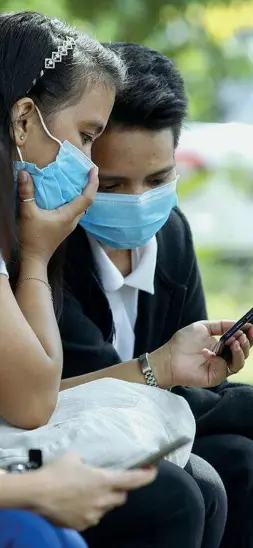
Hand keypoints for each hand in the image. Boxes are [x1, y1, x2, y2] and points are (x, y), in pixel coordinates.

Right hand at [18, 168, 97, 263]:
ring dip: (80, 193)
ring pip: (80, 207)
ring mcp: (69, 225)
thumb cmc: (33, 238)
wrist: (33, 258)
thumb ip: (26, 193)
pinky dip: (72, 200)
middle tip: (84, 171)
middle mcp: (73, 220)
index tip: (93, 170)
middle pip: (87, 201)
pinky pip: (72, 210)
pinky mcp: (63, 227)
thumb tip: (24, 173)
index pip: (87, 198)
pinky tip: (63, 195)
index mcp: (69, 216)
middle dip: (88, 186)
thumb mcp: (27, 213)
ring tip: (75, 180)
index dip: (92, 183)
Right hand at [32, 453, 156, 530]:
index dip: (147, 476)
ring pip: (107, 508)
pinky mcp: (83, 525)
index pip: (133, 480)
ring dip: (103, 500)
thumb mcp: (74, 457)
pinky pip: (93, 517)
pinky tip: (77, 503)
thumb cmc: (56, 471)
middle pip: (122, 497)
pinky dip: (90, 510)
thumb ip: (87, 462)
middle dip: (119, 490)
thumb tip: (87, 464)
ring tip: (87, 493)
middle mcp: (103, 500)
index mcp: (104, 481)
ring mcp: (93, 515)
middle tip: (109, 482)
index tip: (153, 471)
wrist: (36, 494)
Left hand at [151, 320, 252, 388]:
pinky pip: (224, 369)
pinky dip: (218, 359)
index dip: (248, 335)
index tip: (251, 327)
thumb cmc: (183, 342)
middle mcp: (224, 357)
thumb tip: (239, 323)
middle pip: (244, 352)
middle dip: (245, 342)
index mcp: (223, 346)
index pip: (241, 341)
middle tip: (240, 335)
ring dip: (239, 351)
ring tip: (233, 342)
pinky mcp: (215, 377)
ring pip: (239, 363)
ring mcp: (220, 368)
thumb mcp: (203, 327)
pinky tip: (207, 352)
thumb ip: (221, 325)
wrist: (169, 357)